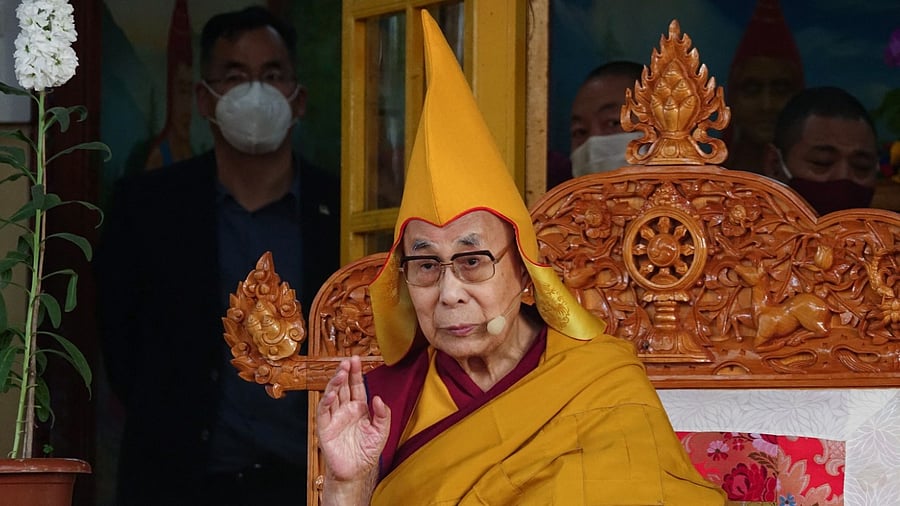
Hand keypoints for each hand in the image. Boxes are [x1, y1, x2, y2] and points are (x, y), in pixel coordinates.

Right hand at [317, 355, 390, 481]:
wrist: (354, 473)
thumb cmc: (366, 453)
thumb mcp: (381, 433)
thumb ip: (382, 415)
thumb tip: (379, 398)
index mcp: (359, 408)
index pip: (356, 386)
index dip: (356, 373)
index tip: (356, 359)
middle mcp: (345, 410)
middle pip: (343, 386)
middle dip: (345, 373)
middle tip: (347, 360)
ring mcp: (334, 418)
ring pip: (332, 395)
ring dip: (335, 383)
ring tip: (341, 372)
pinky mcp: (325, 428)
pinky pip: (324, 412)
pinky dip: (326, 402)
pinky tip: (332, 393)